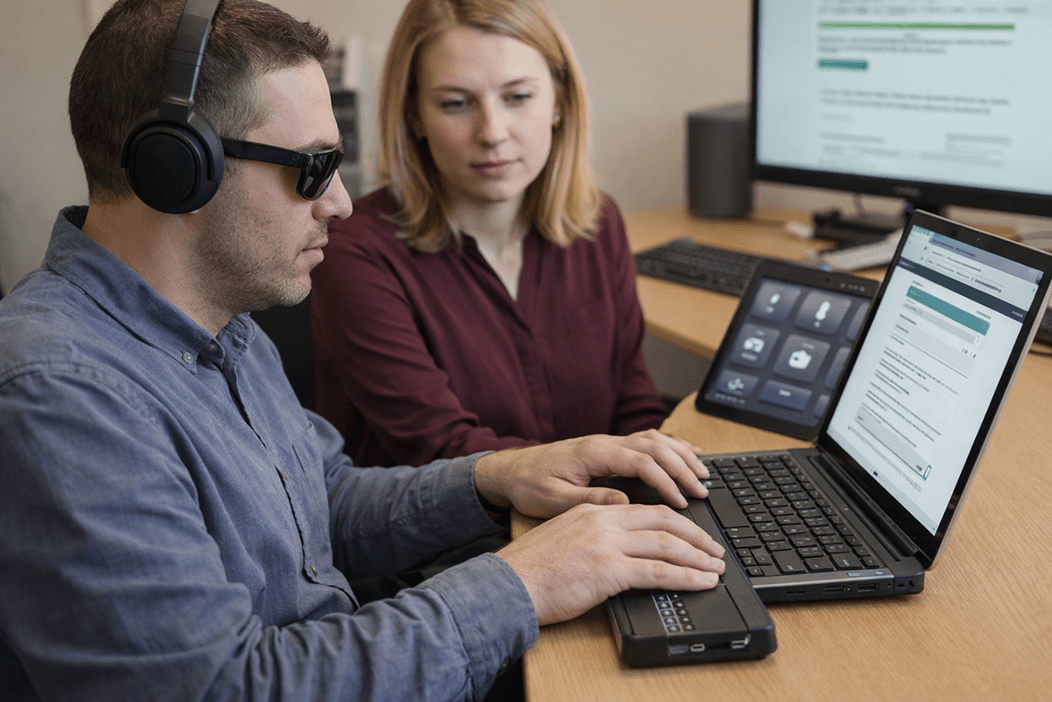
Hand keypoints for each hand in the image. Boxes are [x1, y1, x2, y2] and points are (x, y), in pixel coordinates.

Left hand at [474, 429, 708, 518]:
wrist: (509, 470)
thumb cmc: (529, 486)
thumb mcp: (554, 500)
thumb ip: (591, 501)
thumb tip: (626, 503)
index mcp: (593, 453)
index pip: (640, 462)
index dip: (665, 481)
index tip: (682, 502)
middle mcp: (604, 442)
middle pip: (655, 447)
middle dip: (682, 468)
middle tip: (703, 491)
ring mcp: (607, 442)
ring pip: (654, 440)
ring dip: (681, 455)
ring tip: (704, 475)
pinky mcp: (607, 447)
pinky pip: (646, 440)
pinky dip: (670, 446)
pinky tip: (687, 454)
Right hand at [497, 502, 725, 625]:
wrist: (508, 584)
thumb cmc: (531, 569)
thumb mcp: (564, 537)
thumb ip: (592, 534)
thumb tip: (619, 546)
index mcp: (592, 511)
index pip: (645, 509)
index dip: (675, 520)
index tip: (693, 533)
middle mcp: (603, 521)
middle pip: (663, 520)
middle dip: (696, 535)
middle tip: (715, 549)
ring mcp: (607, 544)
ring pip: (667, 543)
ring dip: (698, 557)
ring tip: (716, 568)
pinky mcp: (608, 569)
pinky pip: (658, 571)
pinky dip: (686, 577)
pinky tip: (702, 583)